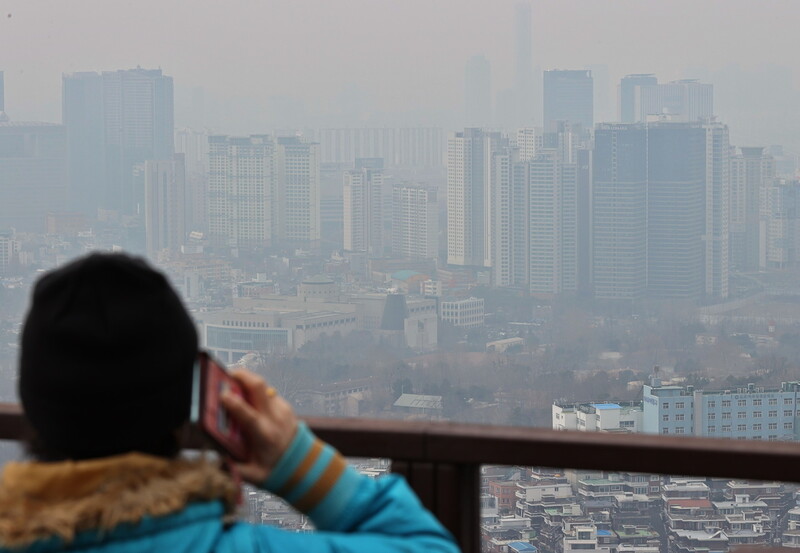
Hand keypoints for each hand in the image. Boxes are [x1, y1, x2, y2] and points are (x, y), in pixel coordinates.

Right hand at [220, 369, 298, 483]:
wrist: (304, 464)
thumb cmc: (275, 471)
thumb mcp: (253, 476)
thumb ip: (233, 469)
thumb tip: (214, 459)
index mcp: (266, 436)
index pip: (249, 416)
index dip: (235, 404)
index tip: (221, 395)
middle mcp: (276, 419)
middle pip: (259, 388)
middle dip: (242, 376)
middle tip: (225, 374)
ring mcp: (282, 410)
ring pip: (263, 387)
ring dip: (246, 382)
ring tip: (230, 381)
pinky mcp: (285, 406)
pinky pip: (267, 394)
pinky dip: (254, 393)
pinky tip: (244, 397)